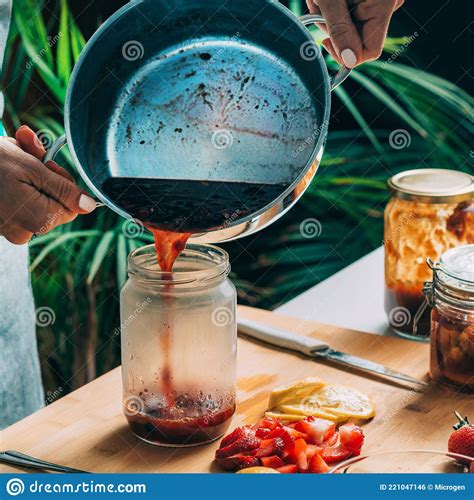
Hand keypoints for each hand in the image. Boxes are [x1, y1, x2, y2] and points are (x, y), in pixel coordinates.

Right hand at [0, 125, 95, 244]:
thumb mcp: (34, 169)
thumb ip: (65, 190)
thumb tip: (89, 206)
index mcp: (38, 220)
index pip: (71, 208)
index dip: (64, 184)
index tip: (48, 164)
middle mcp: (24, 232)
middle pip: (53, 204)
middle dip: (45, 176)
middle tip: (29, 153)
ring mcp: (9, 230)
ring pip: (35, 201)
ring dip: (29, 175)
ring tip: (12, 156)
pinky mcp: (0, 224)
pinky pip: (19, 203)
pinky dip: (16, 183)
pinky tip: (4, 167)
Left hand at [306, 0, 403, 66]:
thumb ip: (340, 29)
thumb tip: (349, 61)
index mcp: (385, 3)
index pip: (369, 52)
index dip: (345, 53)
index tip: (326, 40)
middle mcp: (389, 5)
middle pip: (358, 41)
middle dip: (333, 31)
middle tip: (319, 7)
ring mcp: (381, 2)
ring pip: (352, 30)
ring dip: (330, 20)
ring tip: (321, 0)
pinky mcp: (372, 1)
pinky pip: (353, 18)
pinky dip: (335, 12)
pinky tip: (328, 0)